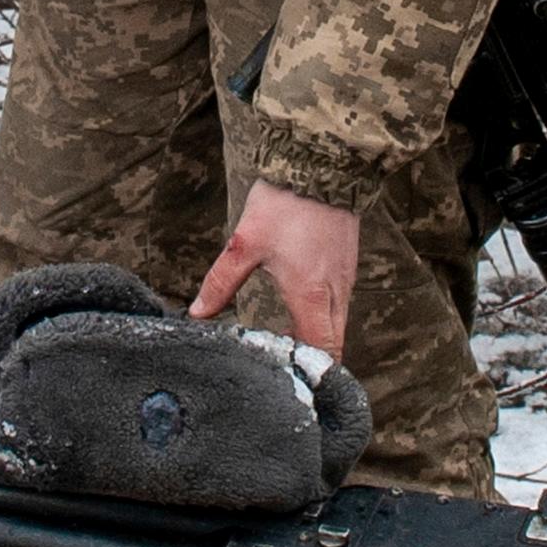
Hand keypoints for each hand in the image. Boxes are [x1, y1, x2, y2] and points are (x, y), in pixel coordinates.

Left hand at [195, 181, 361, 358]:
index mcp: (311, 295)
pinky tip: (303, 315)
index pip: (321, 351)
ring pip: (338, 325)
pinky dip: (325, 318)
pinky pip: (341, 304)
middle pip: (334, 345)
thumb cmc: (285, 205)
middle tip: (289, 372)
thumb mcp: (243, 245)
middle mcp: (335, 292)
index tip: (292, 380)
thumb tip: (198, 313)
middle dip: (314, 362)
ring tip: (291, 348)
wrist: (319, 165)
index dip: (309, 371)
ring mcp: (346, 278)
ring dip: (320, 340)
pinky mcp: (347, 264)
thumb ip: (220, 283)